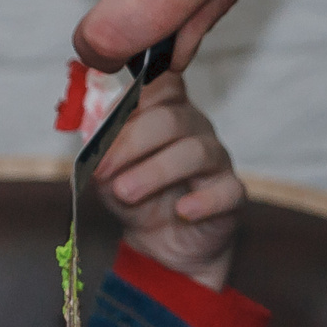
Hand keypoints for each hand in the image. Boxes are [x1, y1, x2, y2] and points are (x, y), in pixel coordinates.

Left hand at [90, 72, 243, 288]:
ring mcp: (217, 159)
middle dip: (132, 143)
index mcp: (166, 111)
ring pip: (196, 152)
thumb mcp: (108, 172)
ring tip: (126, 193)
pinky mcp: (232, 193)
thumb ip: (101, 151)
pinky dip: (203, 201)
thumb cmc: (136, 195)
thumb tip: (94, 137)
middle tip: (104, 171)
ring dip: (156, 172)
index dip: (132, 99)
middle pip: (171, 119)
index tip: (104, 125)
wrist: (160, 242)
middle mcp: (195, 128)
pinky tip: (183, 211)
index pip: (161, 84)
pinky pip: (226, 190)